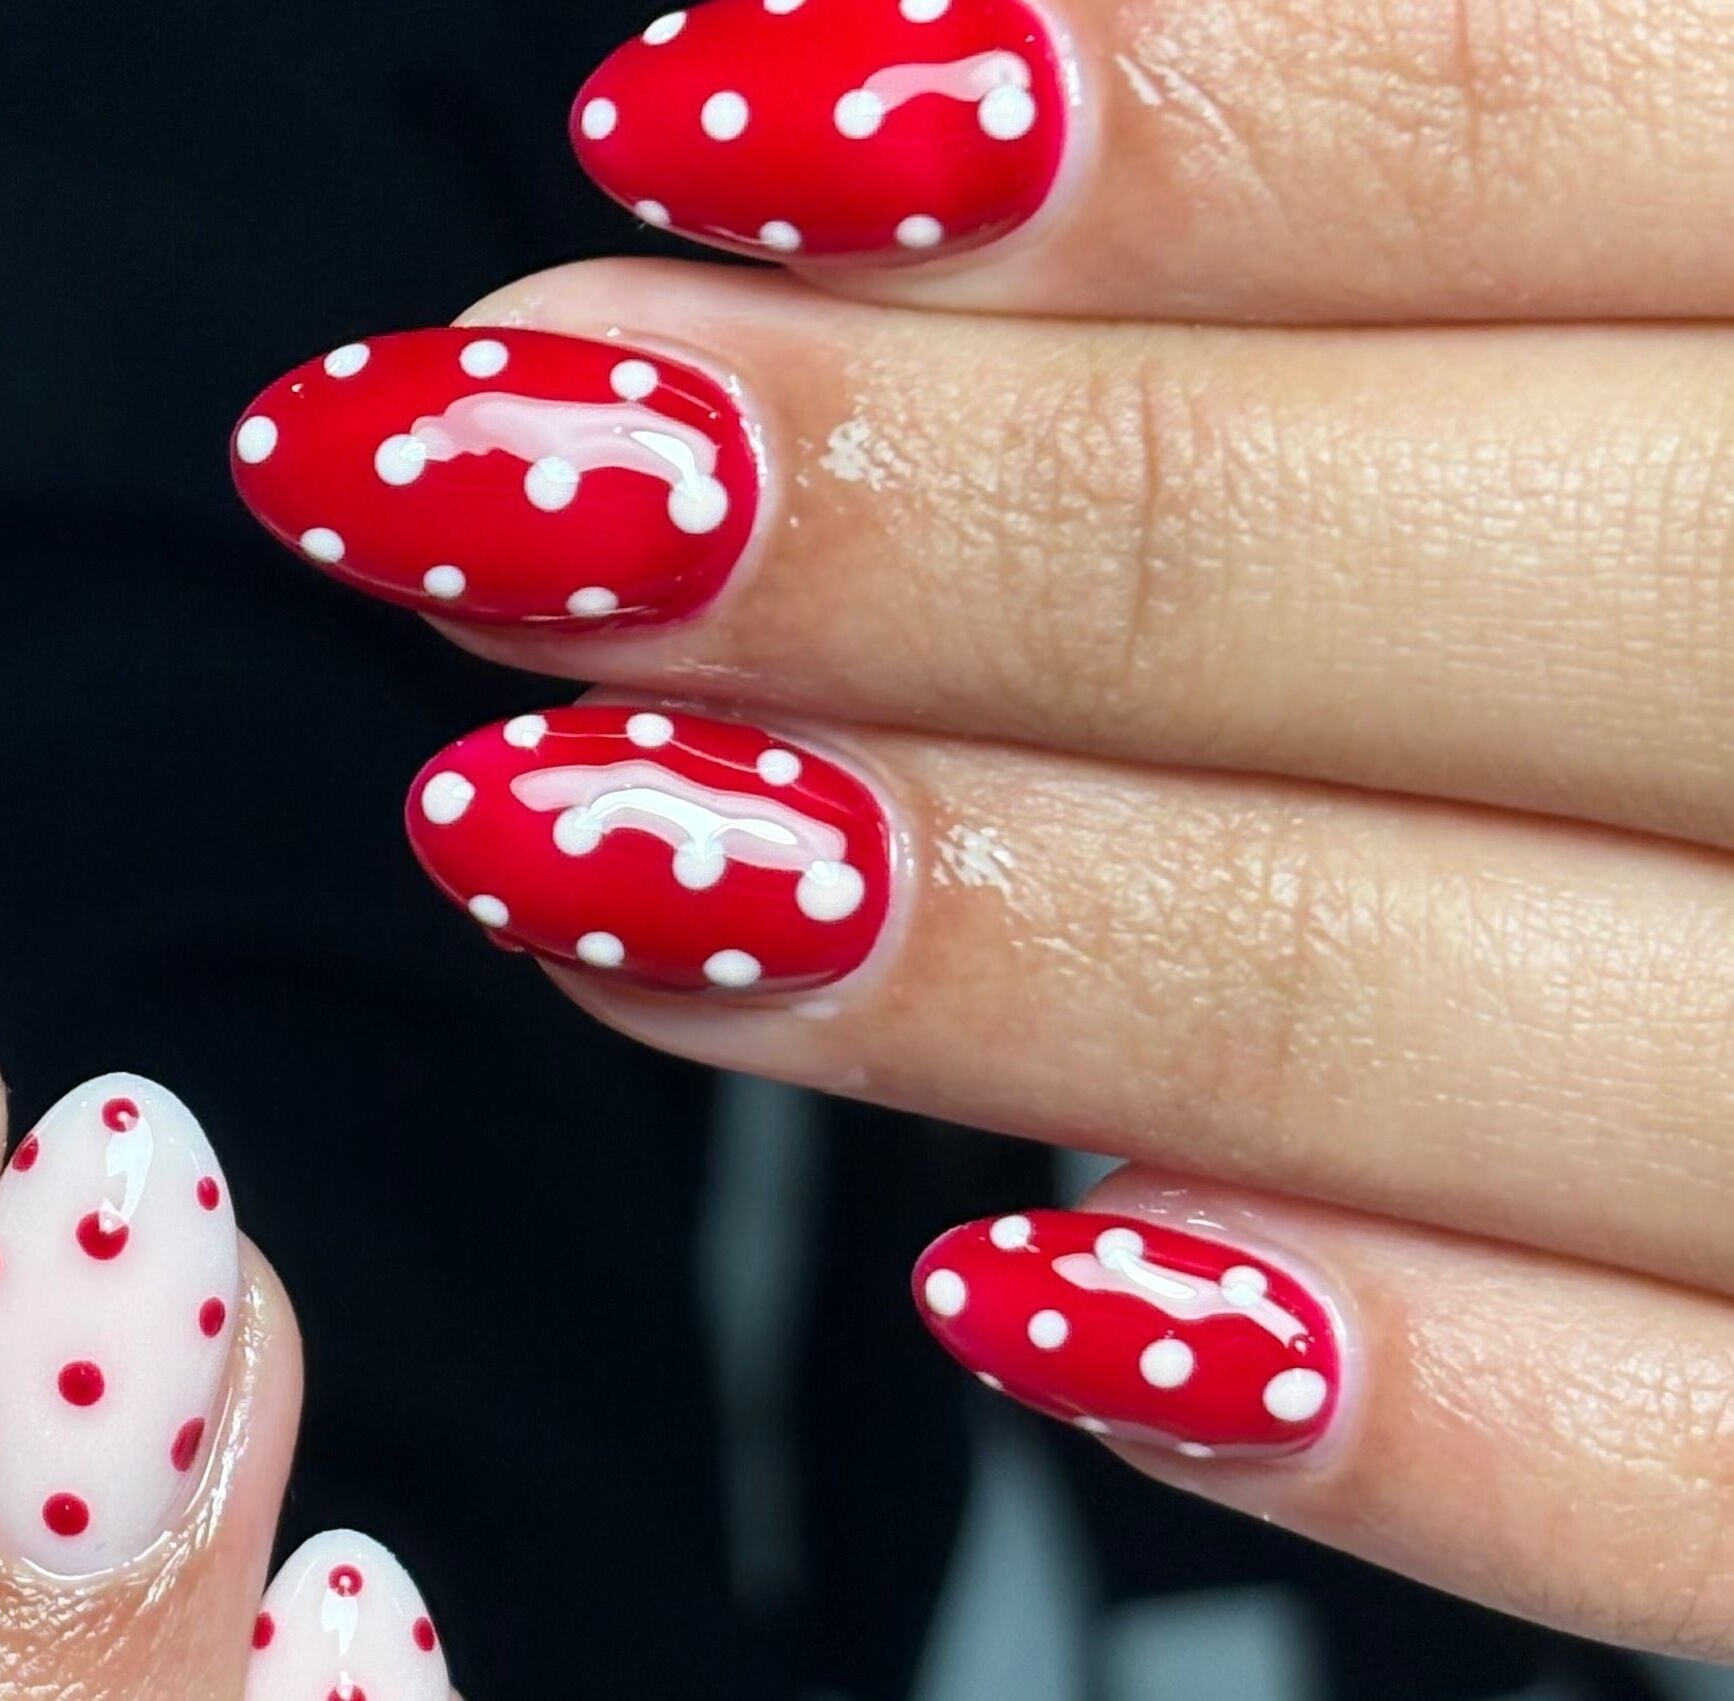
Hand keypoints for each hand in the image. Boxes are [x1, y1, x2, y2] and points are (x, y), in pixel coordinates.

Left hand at [232, 0, 1733, 1656]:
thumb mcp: (1729, 234)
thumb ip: (1531, 171)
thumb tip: (951, 110)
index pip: (1616, 122)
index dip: (1168, 138)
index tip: (690, 128)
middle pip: (1575, 561)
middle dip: (987, 532)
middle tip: (495, 480)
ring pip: (1619, 1028)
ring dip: (1052, 950)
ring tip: (572, 837)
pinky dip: (1448, 1416)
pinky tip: (1053, 1294)